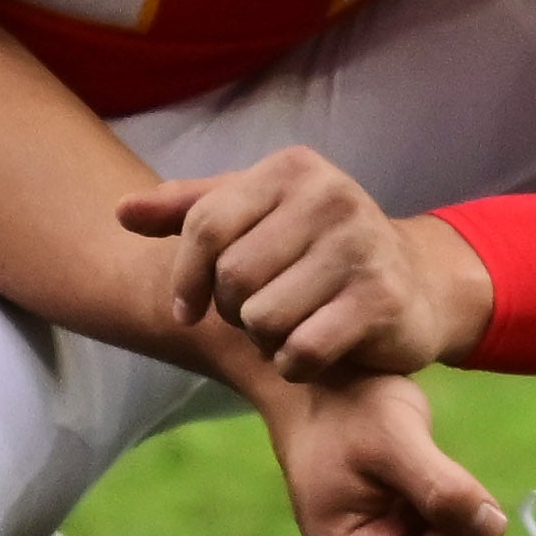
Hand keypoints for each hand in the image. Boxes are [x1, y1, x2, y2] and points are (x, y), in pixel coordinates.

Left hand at [126, 147, 493, 384]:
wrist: (415, 284)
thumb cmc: (316, 250)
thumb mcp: (256, 217)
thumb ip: (189, 211)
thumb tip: (120, 213)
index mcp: (293, 169)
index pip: (205, 225)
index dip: (185, 278)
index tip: (189, 309)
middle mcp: (332, 196)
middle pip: (232, 277)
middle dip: (234, 311)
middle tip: (260, 315)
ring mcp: (361, 246)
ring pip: (263, 318)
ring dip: (265, 341)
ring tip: (290, 328)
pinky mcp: (382, 300)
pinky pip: (301, 351)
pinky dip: (295, 365)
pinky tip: (314, 354)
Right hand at [262, 369, 509, 535]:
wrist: (320, 387)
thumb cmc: (350, 407)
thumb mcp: (398, 439)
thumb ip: (444, 489)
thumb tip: (495, 529)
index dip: (456, 533)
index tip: (435, 481)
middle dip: (450, 525)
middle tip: (422, 472)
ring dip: (442, 512)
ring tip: (409, 469)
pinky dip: (435, 508)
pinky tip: (408, 475)